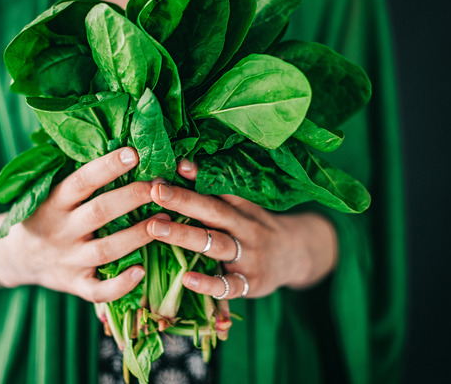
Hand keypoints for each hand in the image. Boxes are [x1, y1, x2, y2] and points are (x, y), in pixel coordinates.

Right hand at [0, 147, 158, 302]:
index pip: (81, 181)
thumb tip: (121, 139)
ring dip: (138, 235)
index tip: (134, 152)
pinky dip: (120, 284)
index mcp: (53, 202)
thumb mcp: (51, 192)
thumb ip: (81, 178)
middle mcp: (60, 230)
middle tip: (161, 185)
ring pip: (106, 250)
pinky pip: (98, 291)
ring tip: (166, 221)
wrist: (14, 257)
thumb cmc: (45, 215)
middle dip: (133, 197)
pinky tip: (142, 271)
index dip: (107, 166)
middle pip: (99, 212)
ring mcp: (68, 260)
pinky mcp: (74, 285)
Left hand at [145, 159, 337, 299]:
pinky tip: (186, 279)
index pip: (219, 189)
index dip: (197, 177)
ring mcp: (249, 256)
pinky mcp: (250, 284)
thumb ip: (214, 191)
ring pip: (216, 245)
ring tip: (155, 228)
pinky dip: (208, 283)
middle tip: (155, 191)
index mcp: (242, 207)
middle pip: (214, 212)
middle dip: (184, 200)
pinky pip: (228, 285)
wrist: (295, 256)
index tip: (173, 166)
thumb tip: (181, 164)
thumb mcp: (241, 207)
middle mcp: (246, 228)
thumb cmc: (255, 228)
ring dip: (185, 235)